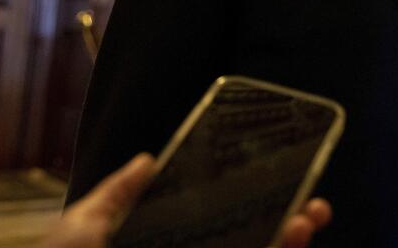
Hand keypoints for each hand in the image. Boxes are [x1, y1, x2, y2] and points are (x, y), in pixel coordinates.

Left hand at [42, 153, 331, 247]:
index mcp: (170, 247)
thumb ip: (116, 196)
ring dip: (290, 242)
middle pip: (252, 245)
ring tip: (309, 218)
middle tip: (315, 205)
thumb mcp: (83, 229)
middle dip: (288, 224)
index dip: (255, 203)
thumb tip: (148, 158)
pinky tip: (289, 241)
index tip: (283, 177)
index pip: (222, 226)